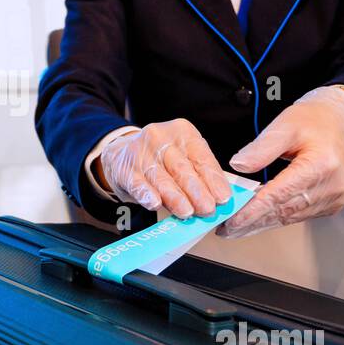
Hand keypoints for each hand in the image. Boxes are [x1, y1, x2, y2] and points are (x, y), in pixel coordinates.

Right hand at [97, 118, 232, 218]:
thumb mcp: (182, 155)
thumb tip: (217, 199)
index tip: (223, 198)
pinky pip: (138, 184)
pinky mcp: (125, 168)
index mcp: (182, 132)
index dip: (213, 178)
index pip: (201, 157)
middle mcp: (161, 138)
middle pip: (182, 168)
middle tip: (208, 209)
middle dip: (197, 190)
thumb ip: (199, 174)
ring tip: (187, 212)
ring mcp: (140, 152)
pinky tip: (155, 204)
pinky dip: (147, 195)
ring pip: (161, 178)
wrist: (120, 153)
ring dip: (175, 197)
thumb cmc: (161, 159)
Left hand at [218, 89, 343, 238]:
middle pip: (284, 210)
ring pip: (290, 217)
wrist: (337, 123)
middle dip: (253, 221)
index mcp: (321, 164)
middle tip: (227, 229)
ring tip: (238, 228)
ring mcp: (335, 197)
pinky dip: (277, 218)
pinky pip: (299, 216)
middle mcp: (332, 184)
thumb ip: (261, 148)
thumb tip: (239, 165)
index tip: (233, 221)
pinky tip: (259, 220)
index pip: (280, 194)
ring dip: (263, 223)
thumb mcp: (284, 125)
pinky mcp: (333, 203)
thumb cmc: (311, 121)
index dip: (254, 210)